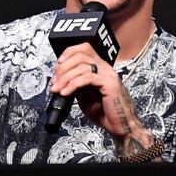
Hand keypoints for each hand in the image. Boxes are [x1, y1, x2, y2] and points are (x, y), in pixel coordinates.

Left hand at [50, 42, 159, 158]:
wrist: (121, 126)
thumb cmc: (106, 113)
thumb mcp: (86, 96)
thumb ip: (77, 85)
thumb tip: (62, 79)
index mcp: (101, 68)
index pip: (85, 48)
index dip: (69, 53)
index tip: (57, 66)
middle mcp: (106, 68)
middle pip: (81, 55)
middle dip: (63, 67)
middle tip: (55, 81)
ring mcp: (109, 75)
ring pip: (82, 66)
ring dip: (65, 78)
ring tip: (57, 89)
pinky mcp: (109, 84)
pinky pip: (87, 78)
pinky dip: (72, 85)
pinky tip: (65, 93)